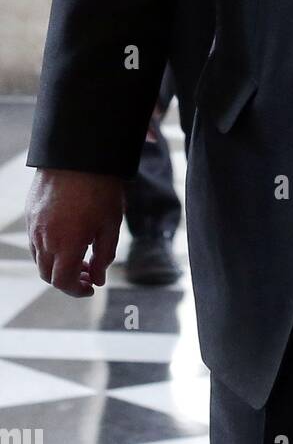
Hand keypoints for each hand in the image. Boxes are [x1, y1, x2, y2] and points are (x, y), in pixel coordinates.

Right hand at [26, 169, 124, 297]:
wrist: (80, 153)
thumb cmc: (100, 188)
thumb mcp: (111, 223)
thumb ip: (104, 256)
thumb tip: (98, 279)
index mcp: (66, 244)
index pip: (62, 283)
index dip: (77, 290)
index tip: (91, 286)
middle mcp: (44, 238)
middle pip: (48, 274)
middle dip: (68, 279)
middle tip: (88, 272)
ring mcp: (33, 225)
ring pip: (39, 258)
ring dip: (57, 264)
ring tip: (79, 253)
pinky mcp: (29, 213)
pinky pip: (34, 240)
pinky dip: (48, 248)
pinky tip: (67, 236)